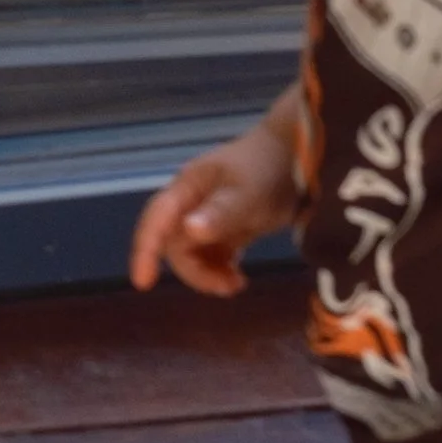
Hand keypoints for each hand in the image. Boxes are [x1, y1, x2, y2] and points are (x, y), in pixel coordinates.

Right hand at [131, 119, 296, 296]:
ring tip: (236, 284)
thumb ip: (221, 212)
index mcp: (187, 188)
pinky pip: (211, 258)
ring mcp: (207, 218)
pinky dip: (220, 272)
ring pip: (192, 256)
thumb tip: (190, 231)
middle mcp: (190, 205)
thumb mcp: (248, 192)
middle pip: (175, 246)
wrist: (297, 156)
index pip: (156, 221)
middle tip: (227, 286)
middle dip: (195, 271)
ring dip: (208, 276)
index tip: (144, 283)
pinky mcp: (224, 230)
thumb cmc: (268, 167)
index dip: (145, 251)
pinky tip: (238, 279)